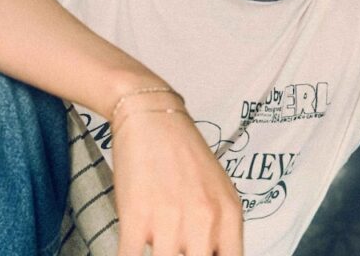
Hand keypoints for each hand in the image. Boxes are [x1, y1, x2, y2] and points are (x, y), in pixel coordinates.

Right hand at [112, 93, 243, 255]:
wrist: (151, 117)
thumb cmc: (183, 154)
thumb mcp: (217, 190)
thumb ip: (219, 229)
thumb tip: (210, 255)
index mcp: (229, 214)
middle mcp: (205, 220)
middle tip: (173, 251)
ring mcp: (170, 219)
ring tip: (153, 244)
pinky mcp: (136, 217)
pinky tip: (130, 250)